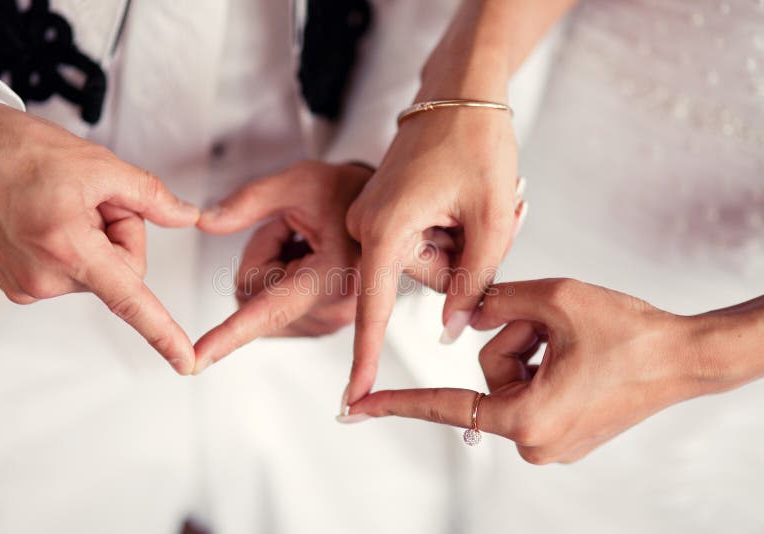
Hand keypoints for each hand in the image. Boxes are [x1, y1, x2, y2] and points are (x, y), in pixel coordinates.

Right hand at [0, 104, 199, 373]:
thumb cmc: (18, 153)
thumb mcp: (99, 164)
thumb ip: (152, 197)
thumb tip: (186, 216)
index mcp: (67, 247)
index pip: (129, 301)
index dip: (163, 333)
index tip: (184, 361)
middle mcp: (44, 277)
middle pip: (124, 272)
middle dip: (121, 234)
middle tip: (93, 200)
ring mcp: (27, 284)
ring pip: (98, 272)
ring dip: (95, 239)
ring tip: (63, 205)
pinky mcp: (18, 285)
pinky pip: (72, 272)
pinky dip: (74, 247)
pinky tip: (50, 217)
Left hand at [193, 161, 371, 371]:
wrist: (383, 213)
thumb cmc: (345, 194)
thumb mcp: (298, 182)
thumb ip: (248, 201)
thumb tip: (204, 222)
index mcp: (332, 273)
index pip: (269, 307)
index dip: (229, 335)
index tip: (197, 361)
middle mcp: (335, 309)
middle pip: (250, 294)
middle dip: (261, 256)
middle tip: (297, 231)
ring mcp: (329, 323)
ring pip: (256, 303)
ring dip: (270, 269)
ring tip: (309, 247)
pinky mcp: (322, 328)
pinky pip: (270, 310)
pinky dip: (278, 283)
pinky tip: (308, 264)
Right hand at [343, 108, 520, 405]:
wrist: (461, 93)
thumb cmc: (479, 144)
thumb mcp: (492, 218)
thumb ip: (474, 282)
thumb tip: (451, 329)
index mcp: (387, 226)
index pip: (374, 305)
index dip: (367, 356)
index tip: (352, 399)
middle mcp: (368, 223)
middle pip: (419, 278)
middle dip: (460, 259)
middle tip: (489, 213)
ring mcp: (374, 216)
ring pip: (423, 261)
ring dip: (458, 242)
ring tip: (480, 199)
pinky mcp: (384, 210)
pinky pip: (418, 241)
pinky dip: (448, 231)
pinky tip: (464, 200)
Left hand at [347, 278, 708, 463]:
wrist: (684, 356)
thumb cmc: (629, 332)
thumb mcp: (554, 300)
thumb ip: (498, 300)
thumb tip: (467, 310)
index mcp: (528, 416)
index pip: (444, 404)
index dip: (394, 404)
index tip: (354, 409)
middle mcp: (536, 441)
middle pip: (487, 373)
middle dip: (513, 338)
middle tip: (556, 325)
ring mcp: (550, 441)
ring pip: (506, 378)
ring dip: (529, 347)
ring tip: (571, 338)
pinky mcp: (562, 432)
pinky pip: (526, 388)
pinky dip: (539, 361)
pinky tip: (575, 353)